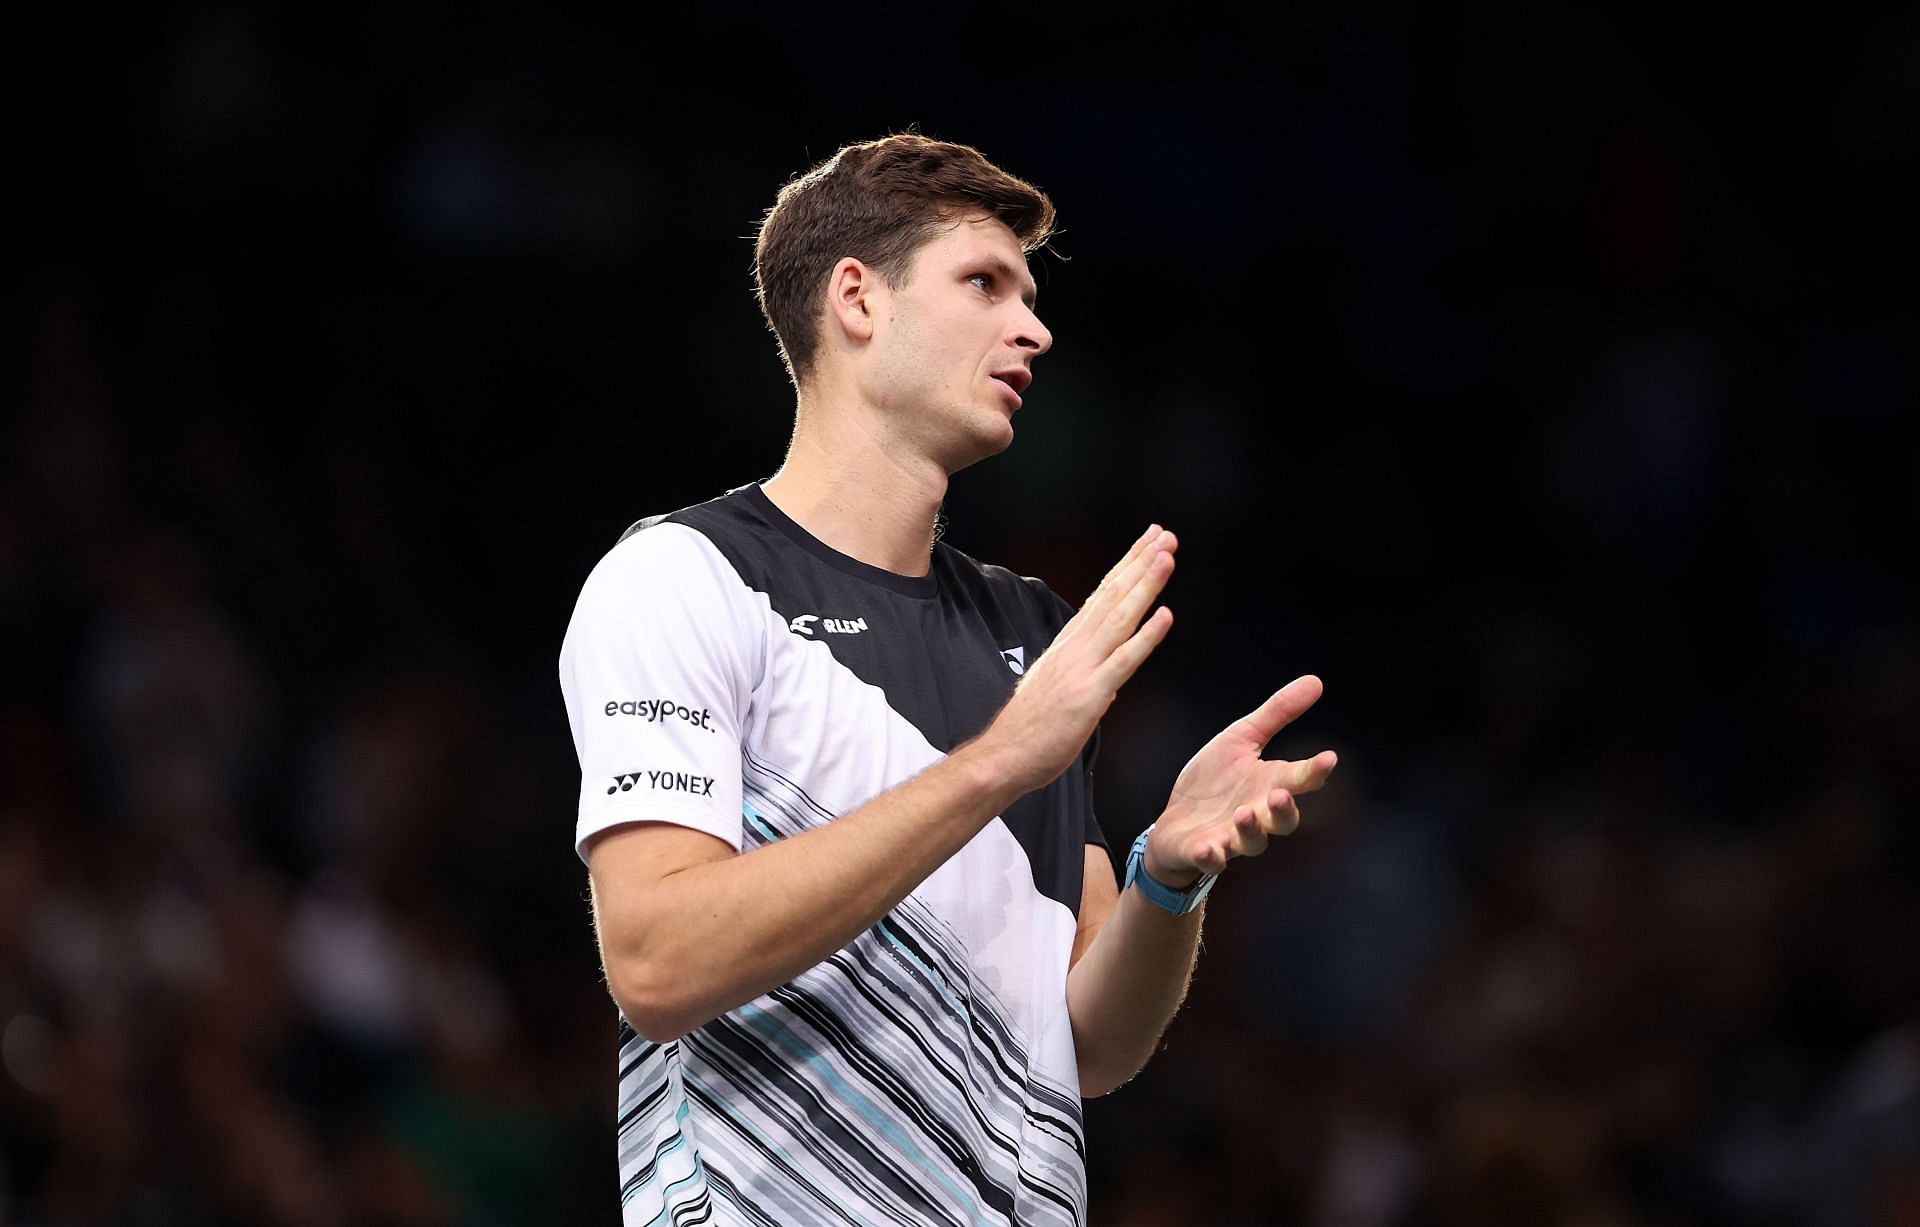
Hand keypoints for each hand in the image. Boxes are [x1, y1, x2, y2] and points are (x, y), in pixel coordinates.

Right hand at [976, 524, 1175, 794]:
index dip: (1128, 567)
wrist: (1004, 756)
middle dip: (1141, 562)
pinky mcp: (1091, 694)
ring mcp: (1083, 668)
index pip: (1103, 595)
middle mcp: (1076, 647)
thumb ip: (1085, 673)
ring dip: (1145, 585)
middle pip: (1113, 595)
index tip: (1148, 543)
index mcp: (1070, 644)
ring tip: (1166, 556)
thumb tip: (1112, 672)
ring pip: (1120, 617)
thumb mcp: (1059, 688)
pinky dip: (1146, 637)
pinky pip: (1124, 661)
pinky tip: (1165, 616)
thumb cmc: (1030, 729)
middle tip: (1166, 534)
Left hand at [1146, 675, 1336, 886]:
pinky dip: (1210, 856)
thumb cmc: (1213, 783)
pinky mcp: (1203, 851)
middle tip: (1281, 794)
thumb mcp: (1241, 739)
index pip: (1299, 780)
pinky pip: (1211, 860)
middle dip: (1284, 810)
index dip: (1315, 771)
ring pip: (1251, 842)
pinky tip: (1206, 847)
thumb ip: (1276, 714)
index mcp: (1268, 785)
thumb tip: (1315, 681)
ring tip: (1244, 813)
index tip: (1328, 758)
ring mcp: (1231, 837)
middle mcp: (1257, 815)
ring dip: (1250, 830)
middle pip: (1283, 820)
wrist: (1174, 824)